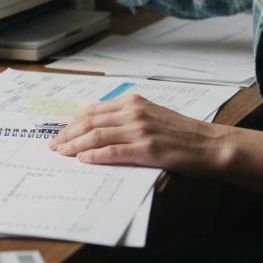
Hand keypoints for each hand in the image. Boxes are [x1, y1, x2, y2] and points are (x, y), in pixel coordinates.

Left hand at [49, 94, 228, 174]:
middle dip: (67, 135)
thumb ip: (127, 118)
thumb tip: (99, 128)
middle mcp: (134, 112)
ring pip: (96, 136)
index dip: (72, 123)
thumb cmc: (182, 134)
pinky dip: (94, 156)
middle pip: (90, 122)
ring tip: (61, 154)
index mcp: (133, 102)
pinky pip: (112, 152)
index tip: (59, 134)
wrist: (209, 145)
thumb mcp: (152, 115)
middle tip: (53, 146)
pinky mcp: (146, 149)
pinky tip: (82, 161)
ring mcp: (140, 130)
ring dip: (74, 146)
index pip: (93, 110)